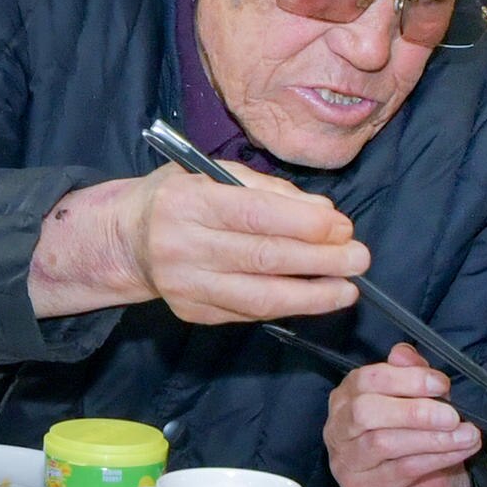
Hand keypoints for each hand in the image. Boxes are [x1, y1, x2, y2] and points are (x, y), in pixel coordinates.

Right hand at [28, 165, 367, 326]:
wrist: (127, 238)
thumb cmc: (180, 196)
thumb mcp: (214, 173)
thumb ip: (269, 190)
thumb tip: (323, 212)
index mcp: (189, 201)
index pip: (255, 215)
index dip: (304, 224)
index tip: (342, 227)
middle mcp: (183, 246)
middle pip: (263, 258)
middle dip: (320, 261)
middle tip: (359, 259)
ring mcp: (186, 286)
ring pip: (259, 298)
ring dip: (312, 296)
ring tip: (348, 290)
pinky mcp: (192, 313)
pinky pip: (248, 313)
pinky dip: (287, 307)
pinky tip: (314, 299)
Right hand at [323, 346, 481, 486]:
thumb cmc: (413, 441)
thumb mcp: (415, 402)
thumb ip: (408, 375)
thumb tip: (403, 353)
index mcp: (347, 398)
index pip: (366, 380)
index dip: (406, 379)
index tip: (440, 384)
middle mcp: (339, 428)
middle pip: (366, 412)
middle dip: (414, 411)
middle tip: (452, 416)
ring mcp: (346, 460)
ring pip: (383, 443)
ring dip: (431, 438)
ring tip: (465, 435)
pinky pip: (400, 470)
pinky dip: (434, 459)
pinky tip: (458, 452)